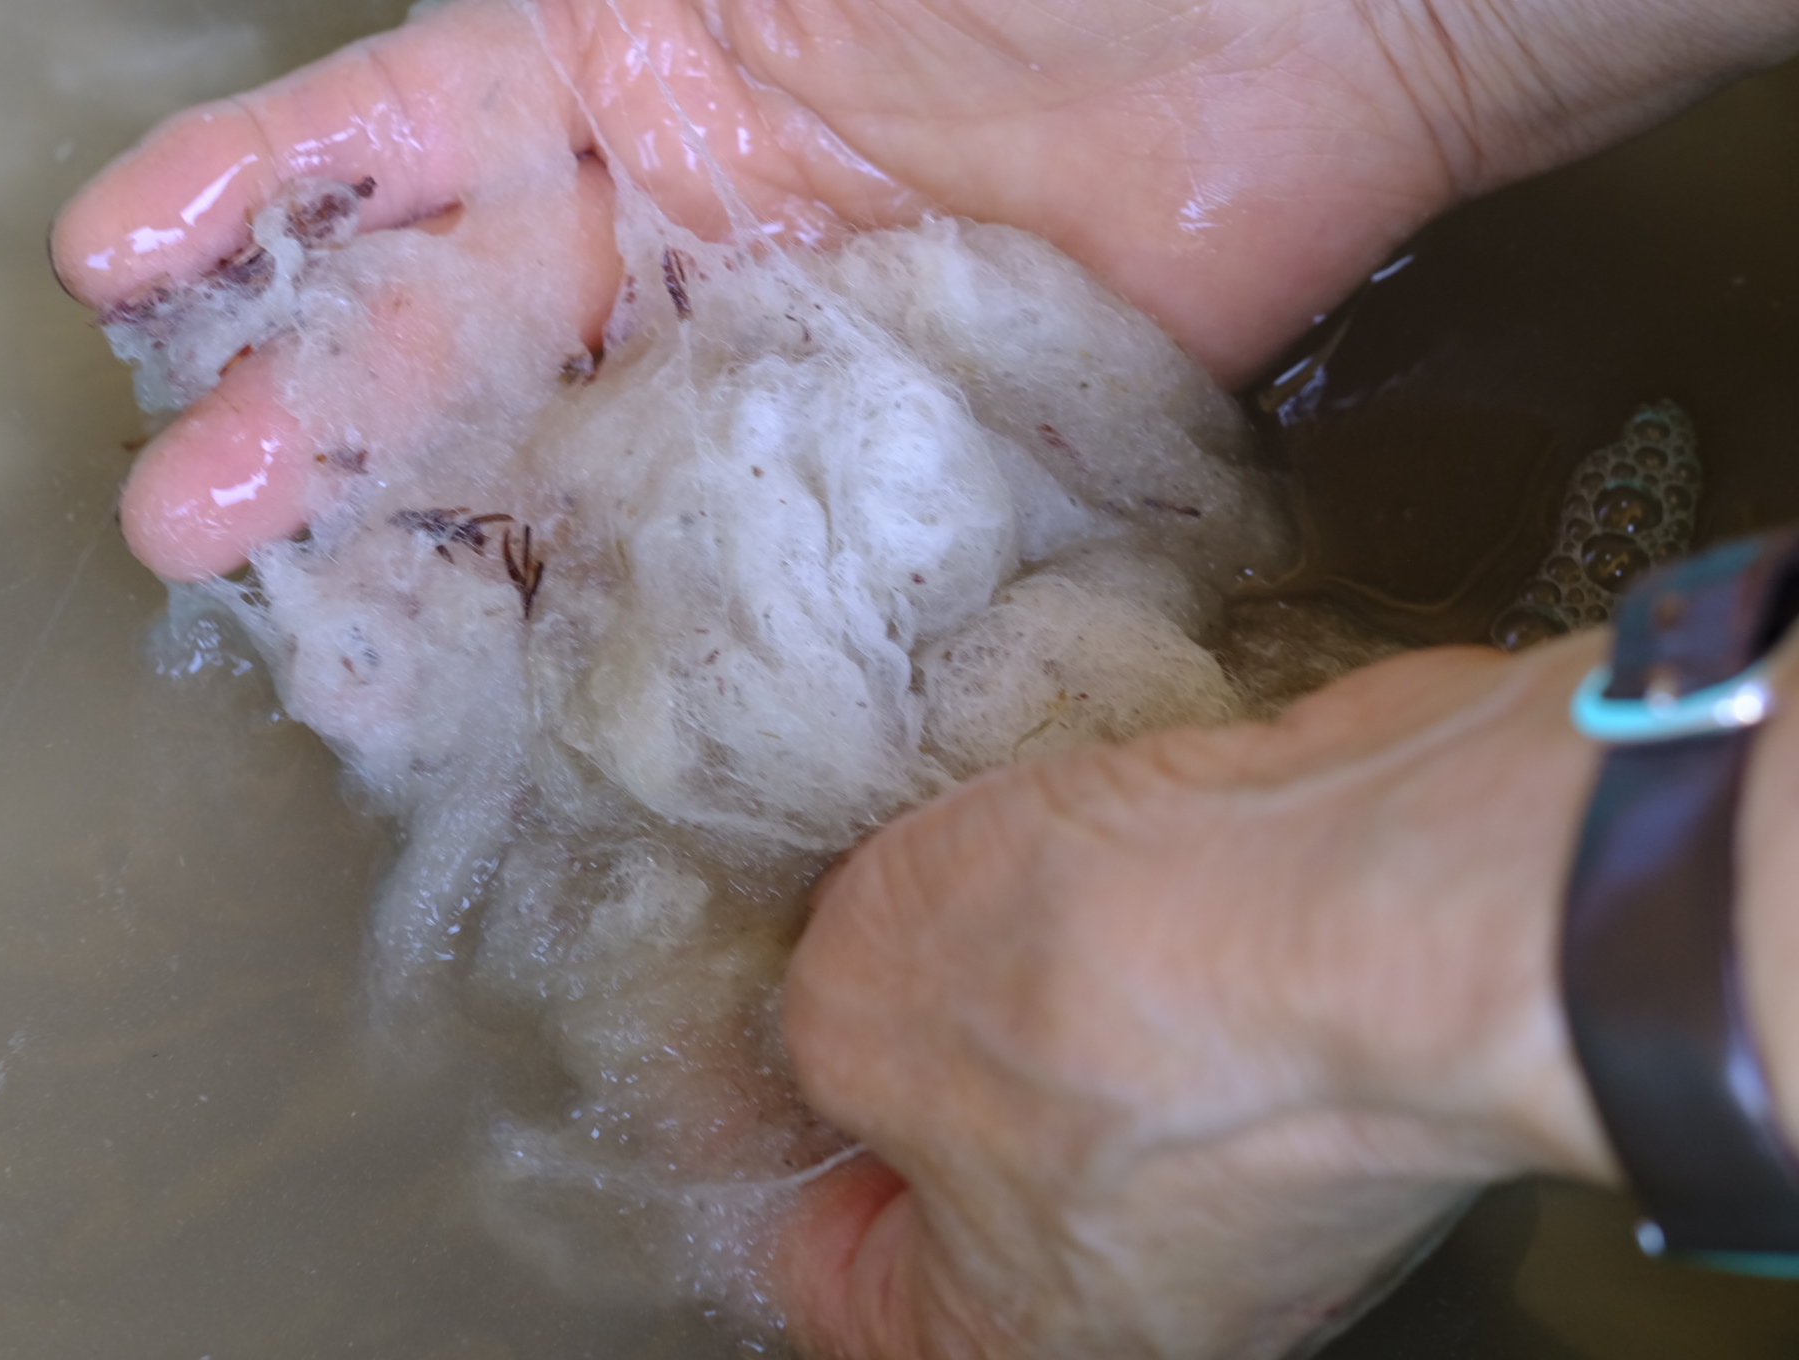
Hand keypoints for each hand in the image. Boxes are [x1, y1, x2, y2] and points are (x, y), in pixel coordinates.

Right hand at [52, 0, 1480, 578]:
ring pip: (567, 446)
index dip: (261, 183)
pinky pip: (722, 523)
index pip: (411, 125)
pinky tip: (525, 660)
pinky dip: (623, 587)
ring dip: (437, 531)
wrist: (1339, 7)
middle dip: (318, 408)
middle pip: (461, 321)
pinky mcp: (879, 442)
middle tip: (185, 512)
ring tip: (311, 628)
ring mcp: (772, 345)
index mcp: (640, 55)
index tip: (116, 250)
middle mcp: (680, 214)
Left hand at [775, 636, 1618, 1359]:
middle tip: (833, 909)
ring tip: (954, 840)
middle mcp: (1156, 1276)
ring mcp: (1252, 1149)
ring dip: (1004, 937)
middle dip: (890, 1021)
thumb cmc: (1137, 987)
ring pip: (1069, 1044)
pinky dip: (1113, 893)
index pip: (830, 1284)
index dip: (750, 1144)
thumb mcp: (868, 1001)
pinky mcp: (1314, 1021)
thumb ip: (814, 1025)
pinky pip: (1170, 965)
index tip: (716, 1032)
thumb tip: (844, 1004)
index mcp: (1020, 1338)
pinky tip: (1075, 813)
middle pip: (960, 1156)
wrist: (1403, 885)